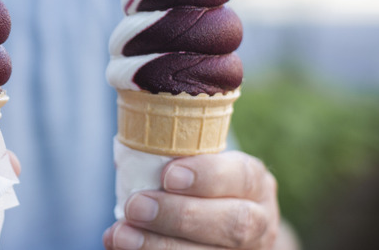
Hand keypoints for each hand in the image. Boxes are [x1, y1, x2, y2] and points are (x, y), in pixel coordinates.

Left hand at [103, 151, 297, 248]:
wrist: (229, 234)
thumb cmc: (199, 186)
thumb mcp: (200, 164)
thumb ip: (175, 154)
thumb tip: (126, 140)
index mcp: (254, 183)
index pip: (241, 176)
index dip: (207, 176)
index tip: (168, 174)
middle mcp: (259, 222)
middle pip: (232, 224)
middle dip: (179, 216)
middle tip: (135, 207)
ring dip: (159, 247)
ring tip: (119, 236)